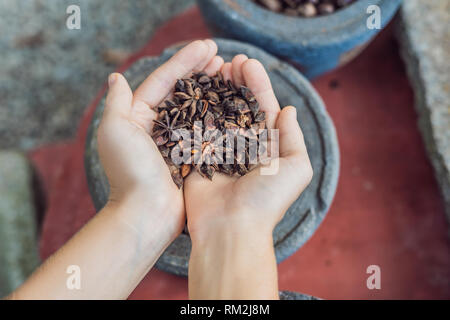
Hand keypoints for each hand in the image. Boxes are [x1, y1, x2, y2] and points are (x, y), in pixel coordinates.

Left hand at [97, 39, 222, 242]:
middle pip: (183, 90)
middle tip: (222, 56)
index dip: (185, 60)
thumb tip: (116, 76)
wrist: (146, 213)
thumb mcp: (115, 132)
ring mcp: (177, 140)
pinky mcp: (192, 155)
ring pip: (197, 107)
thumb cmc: (129, 172)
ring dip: (212, 88)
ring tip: (229, 72)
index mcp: (139, 115)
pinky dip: (218, 113)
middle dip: (201, 70)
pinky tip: (232, 102)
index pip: (165, 80)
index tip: (208, 46)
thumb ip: (117, 102)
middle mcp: (158, 125)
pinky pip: (207, 129)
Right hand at [185, 55, 312, 299]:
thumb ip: (293, 138)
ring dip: (216, 90)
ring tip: (213, 67)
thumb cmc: (267, 200)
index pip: (263, 108)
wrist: (231, 229)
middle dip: (236, 83)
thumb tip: (289, 110)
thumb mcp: (296, 168)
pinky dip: (196, 109)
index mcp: (268, 148)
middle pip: (239, 107)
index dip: (257, 85)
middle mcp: (244, 147)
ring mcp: (219, 151)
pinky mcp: (198, 158)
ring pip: (217, 113)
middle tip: (230, 60)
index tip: (248, 62)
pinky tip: (194, 89)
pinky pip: (197, 129)